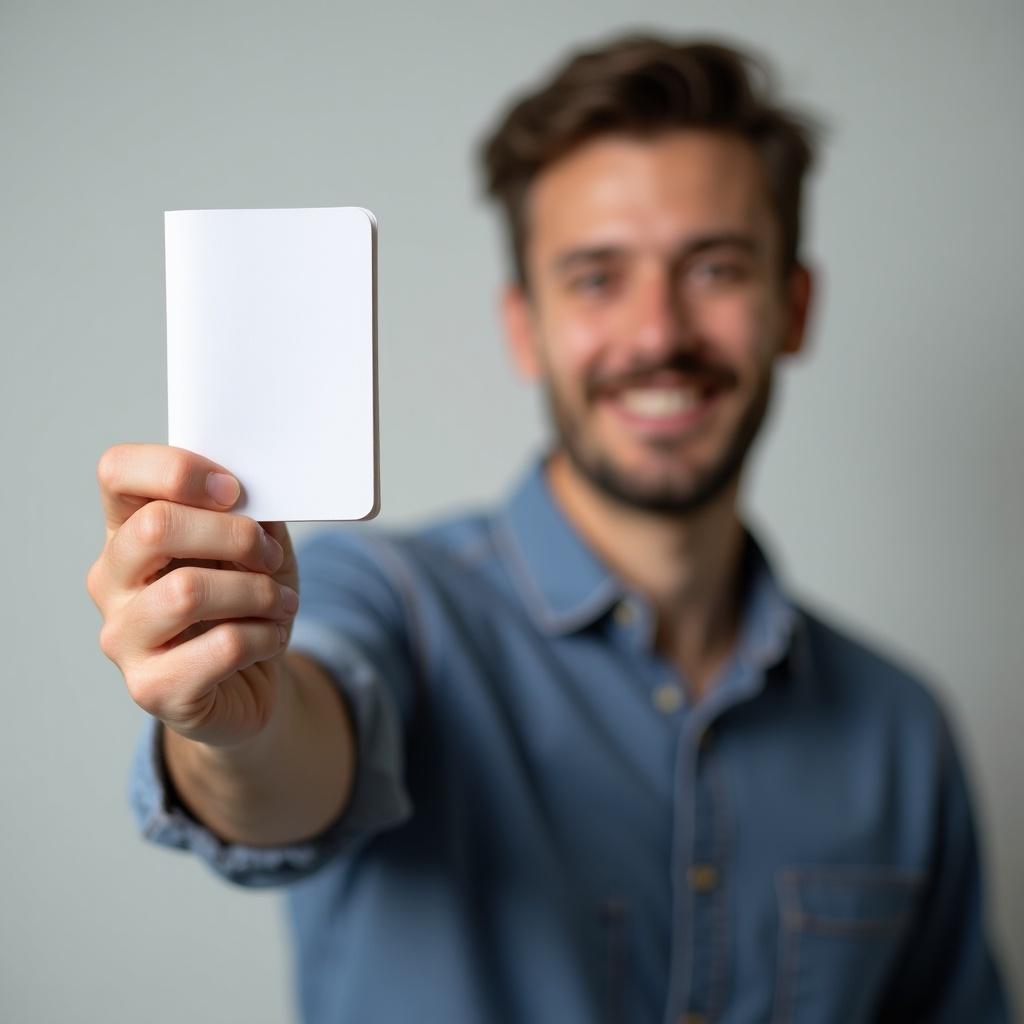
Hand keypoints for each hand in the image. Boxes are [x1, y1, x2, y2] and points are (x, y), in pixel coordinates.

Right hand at [87, 443, 299, 747]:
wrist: (249, 682)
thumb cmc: (246, 602)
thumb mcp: (253, 543)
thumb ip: (247, 510)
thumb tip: (257, 491)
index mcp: (128, 529)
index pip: (116, 472)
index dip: (177, 469)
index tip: (234, 490)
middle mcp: (112, 581)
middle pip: (155, 526)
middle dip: (235, 534)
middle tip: (269, 555)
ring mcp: (123, 637)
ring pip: (188, 591)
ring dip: (257, 592)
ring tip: (281, 601)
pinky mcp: (152, 688)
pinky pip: (222, 646)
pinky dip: (265, 636)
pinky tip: (272, 638)